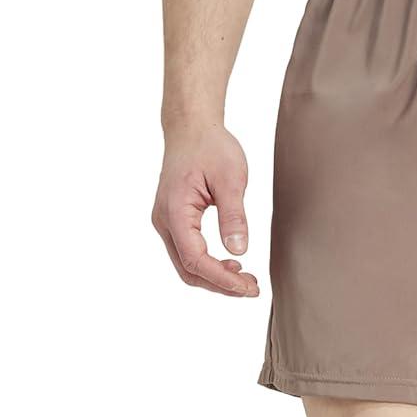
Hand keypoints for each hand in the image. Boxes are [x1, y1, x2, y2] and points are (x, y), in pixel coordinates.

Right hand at [152, 124, 259, 296]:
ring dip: (215, 278)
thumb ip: (234, 216)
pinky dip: (209, 266)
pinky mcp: (174, 222)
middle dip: (220, 285)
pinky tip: (232, 264)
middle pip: (188, 270)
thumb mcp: (231, 179)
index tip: (248, 287)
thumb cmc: (210, 146)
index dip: (222, 279)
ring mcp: (166, 223)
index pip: (195, 259)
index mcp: (174, 211)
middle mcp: (164, 221)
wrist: (191, 128)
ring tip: (246, 279)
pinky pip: (188, 253)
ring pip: (187, 265)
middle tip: (252, 288)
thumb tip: (238, 251)